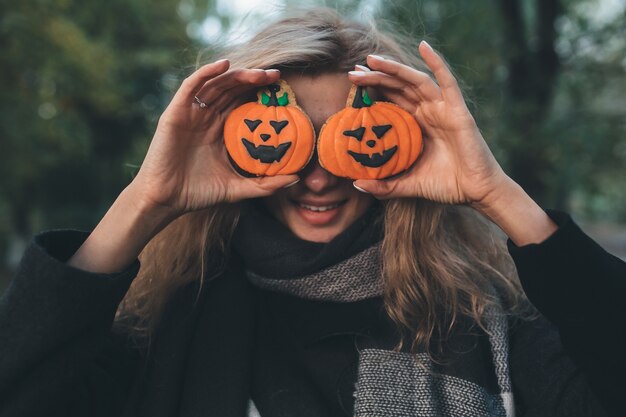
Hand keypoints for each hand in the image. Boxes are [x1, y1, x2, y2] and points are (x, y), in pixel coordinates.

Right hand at [132, 59, 298, 217]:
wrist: (167, 199)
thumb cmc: (198, 193)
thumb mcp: (237, 188)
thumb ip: (265, 184)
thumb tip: (295, 179)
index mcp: (221, 130)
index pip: (243, 103)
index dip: (261, 94)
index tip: (283, 90)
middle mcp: (207, 117)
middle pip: (233, 90)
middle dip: (254, 80)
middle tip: (276, 76)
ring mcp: (192, 113)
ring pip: (217, 84)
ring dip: (237, 75)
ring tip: (258, 73)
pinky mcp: (176, 112)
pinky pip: (191, 86)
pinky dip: (207, 73)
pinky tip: (224, 65)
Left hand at [348, 42, 507, 207]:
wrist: (476, 191)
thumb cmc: (445, 185)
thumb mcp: (408, 185)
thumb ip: (384, 186)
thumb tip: (357, 184)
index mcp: (416, 125)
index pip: (390, 100)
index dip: (372, 89)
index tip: (352, 82)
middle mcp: (427, 112)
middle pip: (398, 87)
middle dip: (375, 77)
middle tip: (352, 71)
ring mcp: (442, 109)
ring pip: (414, 81)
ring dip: (394, 68)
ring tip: (371, 60)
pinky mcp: (457, 110)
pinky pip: (446, 82)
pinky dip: (436, 62)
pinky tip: (423, 46)